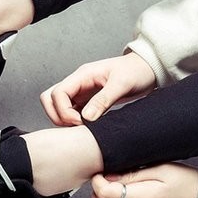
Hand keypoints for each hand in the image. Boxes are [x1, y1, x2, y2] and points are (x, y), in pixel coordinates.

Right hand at [40, 52, 156, 125]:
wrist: (147, 69)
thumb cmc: (136, 71)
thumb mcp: (122, 84)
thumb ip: (103, 100)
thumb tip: (86, 117)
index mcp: (82, 75)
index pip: (57, 93)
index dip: (63, 111)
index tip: (81, 122)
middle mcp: (77, 83)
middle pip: (49, 99)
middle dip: (57, 116)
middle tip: (77, 127)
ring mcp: (80, 92)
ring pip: (57, 106)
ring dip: (64, 120)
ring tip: (84, 128)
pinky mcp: (87, 101)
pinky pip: (70, 111)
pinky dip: (73, 121)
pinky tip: (88, 127)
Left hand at [90, 163, 197, 197]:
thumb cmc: (185, 182)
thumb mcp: (159, 169)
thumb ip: (131, 174)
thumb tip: (107, 176)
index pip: (103, 194)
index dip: (97, 180)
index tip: (102, 170)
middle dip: (101, 186)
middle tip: (112, 172)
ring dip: (110, 194)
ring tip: (126, 180)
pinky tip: (133, 190)